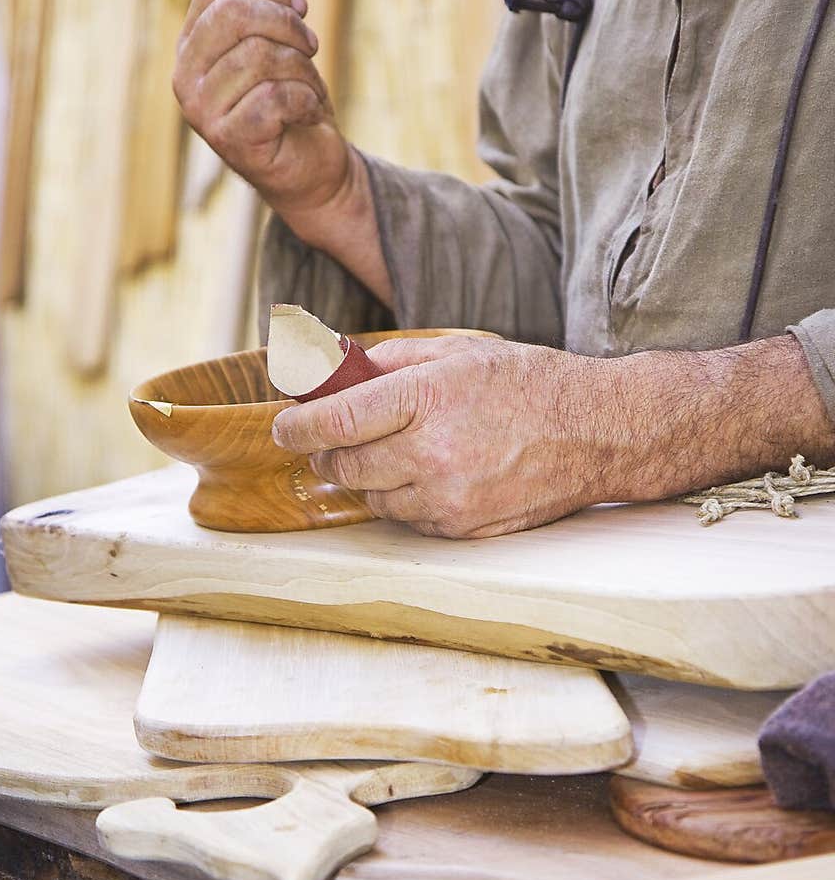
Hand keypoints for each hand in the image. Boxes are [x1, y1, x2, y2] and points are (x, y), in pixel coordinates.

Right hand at [172, 0, 349, 212]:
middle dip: (287, 24)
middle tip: (310, 47)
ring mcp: (202, 112)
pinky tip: (306, 112)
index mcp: (190, 43)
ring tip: (308, 88)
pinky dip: (305, 100)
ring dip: (302, 70)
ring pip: (260, 57)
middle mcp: (185, 76)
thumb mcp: (274, 35)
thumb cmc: (290, 99)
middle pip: (235, 14)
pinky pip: (274, 97)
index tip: (301, 8)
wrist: (310, 168)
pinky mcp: (229, 141)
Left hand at [271, 335, 625, 536]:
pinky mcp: (463, 528)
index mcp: (428, 399)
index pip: (335, 421)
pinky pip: (408, 519)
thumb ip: (392, 362)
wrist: (597, 433)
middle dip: (327, 452)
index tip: (282, 426)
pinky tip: (427, 475)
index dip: (297, 426)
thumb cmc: (530, 385)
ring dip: (366, 477)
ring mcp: (448, 497)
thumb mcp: (459, 352)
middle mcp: (434, 453)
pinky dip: (403, 499)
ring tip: (391, 452)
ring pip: (372, 498)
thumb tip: (335, 369)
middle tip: (328, 439)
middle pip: (344, 465)